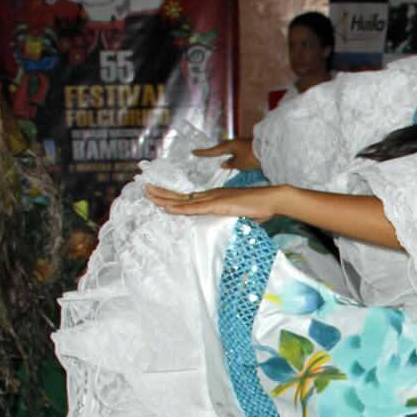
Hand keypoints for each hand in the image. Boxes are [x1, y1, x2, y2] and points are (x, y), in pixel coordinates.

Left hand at [146, 183, 278, 220]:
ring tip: (148, 195)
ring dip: (164, 198)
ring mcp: (213, 199)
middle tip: (145, 190)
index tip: (159, 194)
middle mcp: (210, 195)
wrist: (271, 199)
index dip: (173, 196)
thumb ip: (230, 218)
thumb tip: (228, 226)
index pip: (189, 197)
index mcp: (214, 197)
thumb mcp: (240, 214)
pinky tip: (167, 208)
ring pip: (183, 200)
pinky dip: (179, 208)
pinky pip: (194, 208)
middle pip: (181, 195)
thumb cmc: (259, 208)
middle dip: (162, 193)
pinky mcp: (217, 204)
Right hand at [193, 138, 257, 170]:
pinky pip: (238, 152)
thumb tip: (223, 164)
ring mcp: (242, 144)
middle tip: (206, 153)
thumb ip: (230, 164)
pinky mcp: (249, 147)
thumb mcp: (239, 164)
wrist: (270, 150)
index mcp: (229, 146)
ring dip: (225, 154)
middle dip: (215, 151)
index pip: (213, 151)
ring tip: (220, 157)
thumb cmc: (252, 157)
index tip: (193, 152)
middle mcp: (234, 143)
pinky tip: (234, 159)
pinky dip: (234, 155)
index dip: (204, 153)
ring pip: (230, 150)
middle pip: (222, 148)